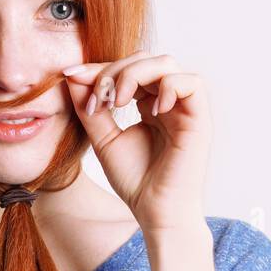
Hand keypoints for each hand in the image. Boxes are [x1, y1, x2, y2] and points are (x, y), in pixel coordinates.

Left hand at [61, 51, 211, 232]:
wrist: (155, 210)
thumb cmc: (135, 179)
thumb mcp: (102, 138)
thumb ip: (90, 108)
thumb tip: (72, 76)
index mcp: (147, 103)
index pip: (126, 68)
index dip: (99, 68)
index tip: (71, 77)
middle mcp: (167, 101)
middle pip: (145, 59)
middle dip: (114, 71)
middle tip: (98, 99)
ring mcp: (184, 108)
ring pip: (166, 63)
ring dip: (135, 75)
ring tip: (119, 102)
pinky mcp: (199, 118)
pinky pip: (191, 83)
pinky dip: (167, 87)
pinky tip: (150, 111)